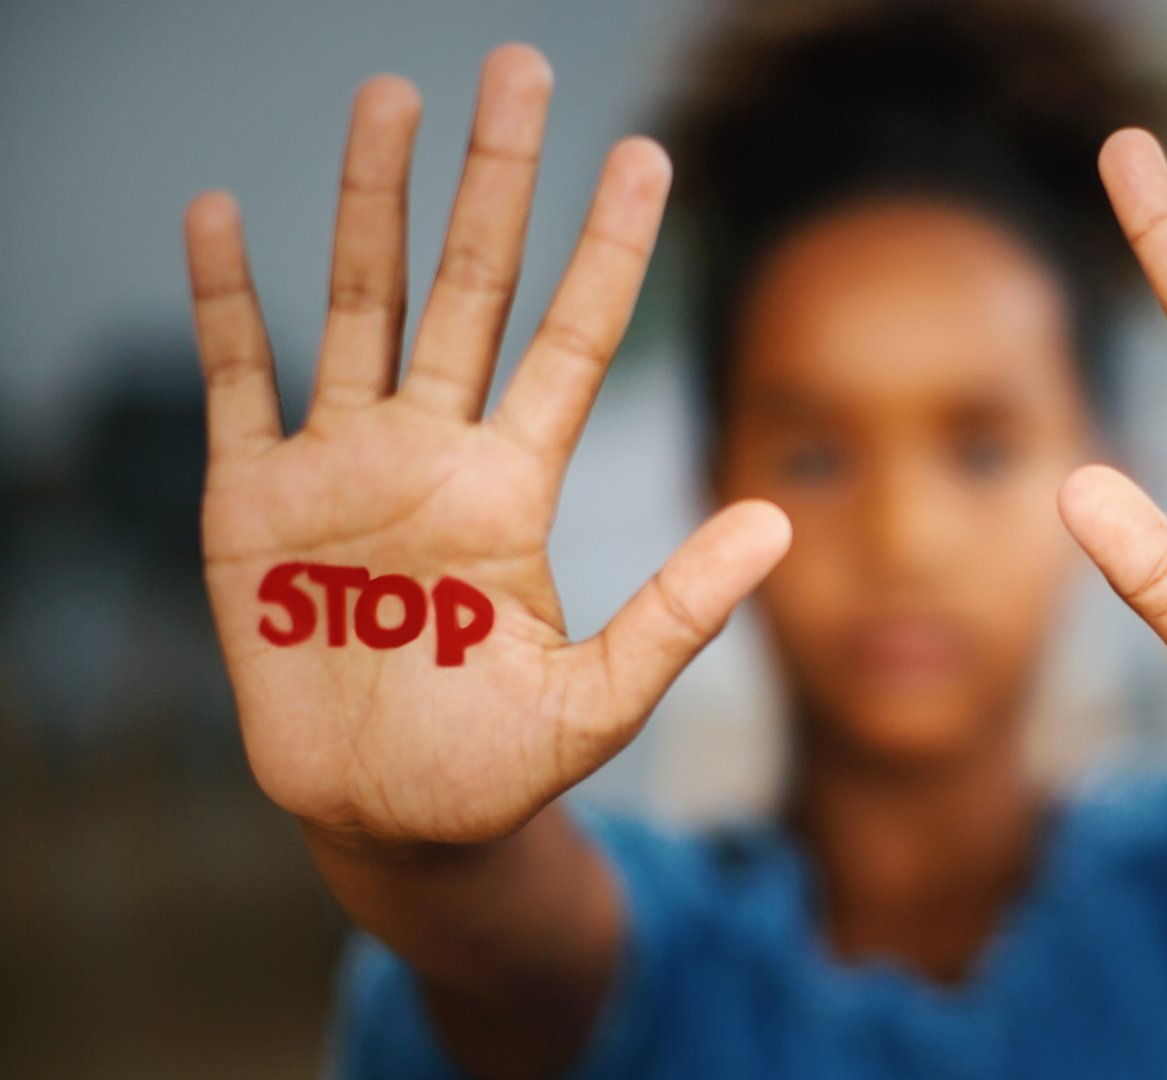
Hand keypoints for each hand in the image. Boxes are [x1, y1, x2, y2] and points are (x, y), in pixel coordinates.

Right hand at [185, 45, 788, 845]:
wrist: (386, 819)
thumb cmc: (500, 767)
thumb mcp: (600, 699)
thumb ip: (679, 612)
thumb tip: (779, 521)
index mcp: (515, 487)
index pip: (574, 339)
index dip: (609, 249)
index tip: (647, 154)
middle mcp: (435, 454)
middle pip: (472, 287)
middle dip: (495, 180)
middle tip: (519, 67)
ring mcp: (342, 467)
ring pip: (360, 305)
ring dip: (370, 202)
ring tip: (390, 97)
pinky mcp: (252, 502)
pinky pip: (237, 382)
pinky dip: (224, 303)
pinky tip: (221, 217)